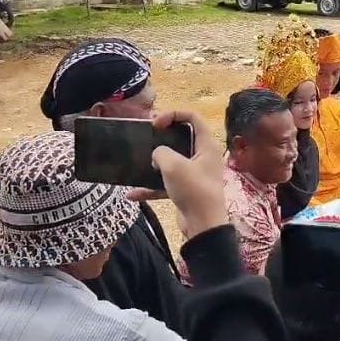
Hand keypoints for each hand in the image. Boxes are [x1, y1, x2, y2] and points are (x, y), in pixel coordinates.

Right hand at [127, 110, 226, 238]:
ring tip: (138, 159)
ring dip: (155, 161)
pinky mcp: (186, 190)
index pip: (193, 117)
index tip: (156, 123)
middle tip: (146, 133)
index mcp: (207, 145)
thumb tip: (157, 155)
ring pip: (172, 161)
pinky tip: (132, 194)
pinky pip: (166, 184)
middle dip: (163, 134)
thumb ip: (161, 152)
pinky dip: (150, 188)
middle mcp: (203, 157)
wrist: (202, 226)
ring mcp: (194, 174)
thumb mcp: (173, 165)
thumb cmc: (193, 190)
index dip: (174, 114)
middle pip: (182, 136)